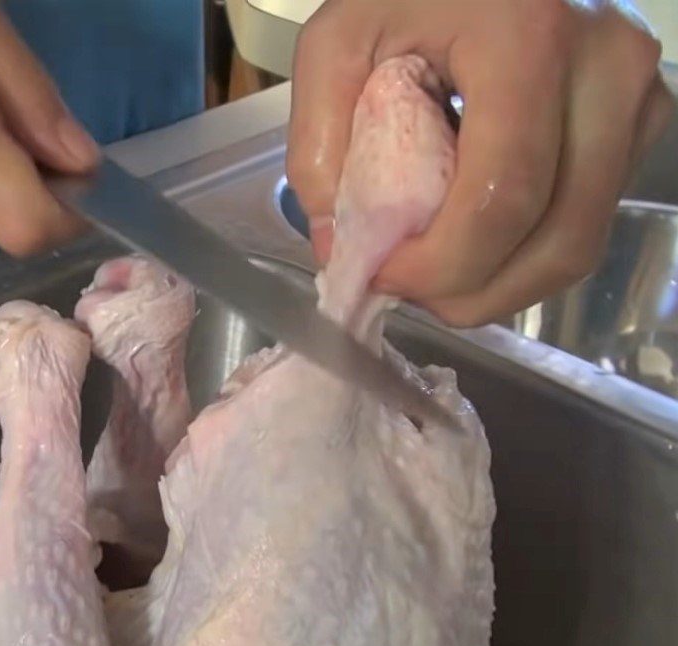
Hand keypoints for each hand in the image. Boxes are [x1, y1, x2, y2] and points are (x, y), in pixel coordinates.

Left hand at [288, 0, 674, 325]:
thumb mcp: (338, 46)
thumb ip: (318, 147)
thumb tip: (343, 251)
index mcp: (528, 39)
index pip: (501, 196)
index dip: (440, 264)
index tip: (385, 275)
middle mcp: (607, 71)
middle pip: (556, 240)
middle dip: (471, 292)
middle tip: (410, 288)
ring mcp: (638, 101)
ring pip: (577, 248)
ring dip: (499, 286)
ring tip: (438, 271)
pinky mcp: (640, 127)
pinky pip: (583, 228)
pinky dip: (523, 257)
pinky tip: (475, 240)